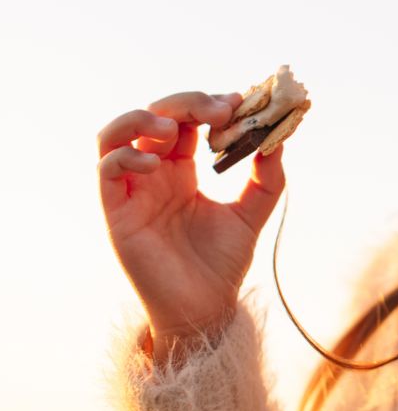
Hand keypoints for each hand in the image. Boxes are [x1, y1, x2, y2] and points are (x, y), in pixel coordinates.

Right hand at [97, 90, 285, 362]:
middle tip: (219, 111)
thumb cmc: (222, 263)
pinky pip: (107, 169)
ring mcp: (133, 190)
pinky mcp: (116, 211)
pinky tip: (157, 163)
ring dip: (144, 119)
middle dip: (186, 103)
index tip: (239, 102)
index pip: (187, 120)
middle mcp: (154, 174)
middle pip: (154, 115)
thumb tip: (278, 139)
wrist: (204, 307)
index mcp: (182, 169)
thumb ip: (267, 178)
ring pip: (116, 133)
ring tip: (176, 129)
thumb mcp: (253, 213)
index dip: (209, 104)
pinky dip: (127, 155)